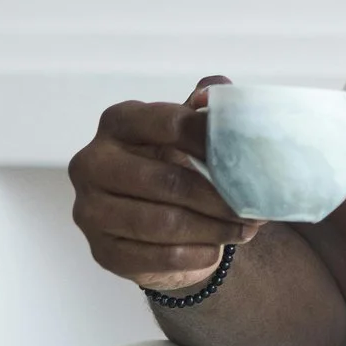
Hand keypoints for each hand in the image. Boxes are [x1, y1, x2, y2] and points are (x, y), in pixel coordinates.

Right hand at [68, 76, 261, 291]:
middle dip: (218, 197)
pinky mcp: (101, 250)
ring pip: (163, 223)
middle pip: (166, 180)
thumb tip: (216, 88)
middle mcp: (93, 162)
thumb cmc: (174, 163)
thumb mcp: (187, 131)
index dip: (211, 138)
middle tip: (254, 207)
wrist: (154, 220)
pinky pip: (156, 256)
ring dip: (213, 229)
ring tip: (245, 229)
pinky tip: (217, 249)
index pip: (168, 123)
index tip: (247, 154)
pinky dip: (195, 254)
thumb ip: (202, 108)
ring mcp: (90, 209)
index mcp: (117, 122)